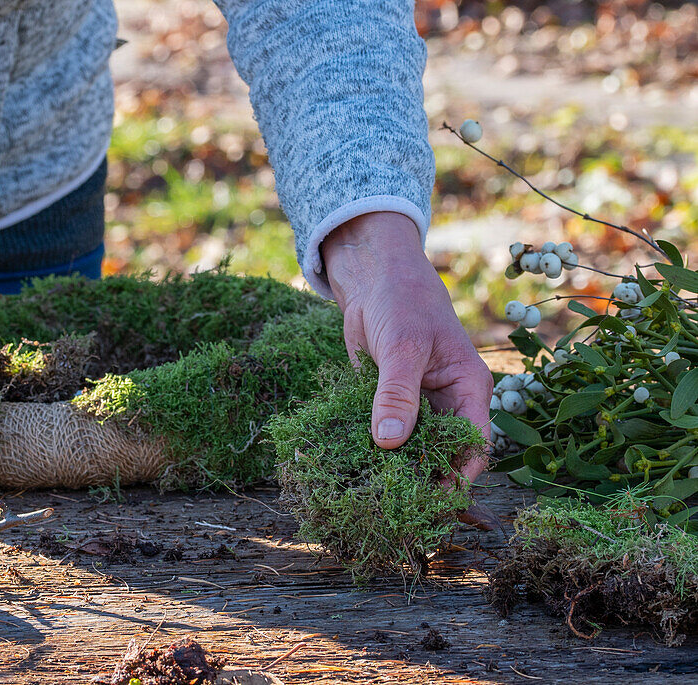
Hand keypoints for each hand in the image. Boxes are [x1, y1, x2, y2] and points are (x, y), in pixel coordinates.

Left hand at [320, 211, 492, 482]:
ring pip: (411, 448)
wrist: (371, 279)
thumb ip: (397, 394)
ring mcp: (416, 404)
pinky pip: (383, 432)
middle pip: (442, 454)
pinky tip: (354, 471)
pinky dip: (372, 450)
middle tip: (399, 510)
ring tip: (374, 497)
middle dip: (425, 480)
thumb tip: (389, 442)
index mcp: (468, 389)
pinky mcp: (386, 402)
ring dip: (396, 469)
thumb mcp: (402, 347)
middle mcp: (446, 402)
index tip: (434, 504)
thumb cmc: (401, 302)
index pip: (473, 445)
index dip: (458, 477)